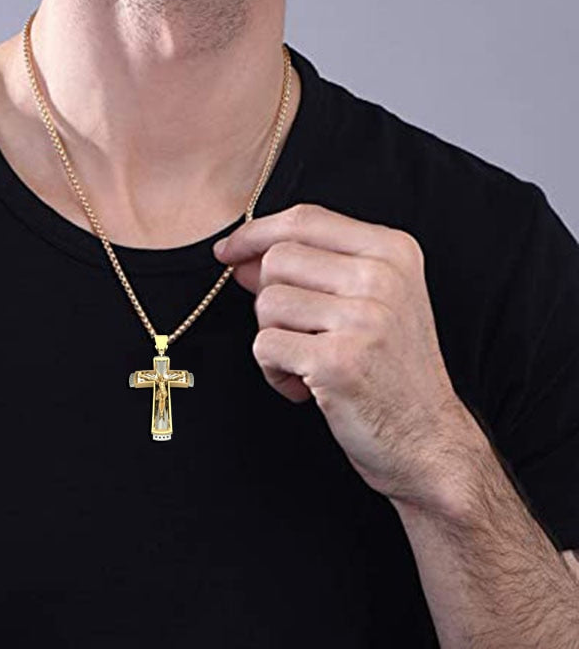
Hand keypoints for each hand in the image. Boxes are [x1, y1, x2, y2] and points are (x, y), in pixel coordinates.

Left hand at [213, 203, 487, 512]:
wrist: (429, 439)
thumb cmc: (390, 369)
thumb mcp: (368, 300)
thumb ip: (309, 269)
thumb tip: (240, 256)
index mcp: (393, 250)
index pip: (305, 218)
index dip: (256, 232)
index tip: (228, 251)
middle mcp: (382, 277)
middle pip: (278, 258)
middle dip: (270, 298)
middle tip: (300, 333)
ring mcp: (363, 318)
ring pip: (267, 302)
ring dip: (274, 338)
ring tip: (309, 361)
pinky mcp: (338, 360)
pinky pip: (266, 345)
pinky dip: (274, 371)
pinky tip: (306, 386)